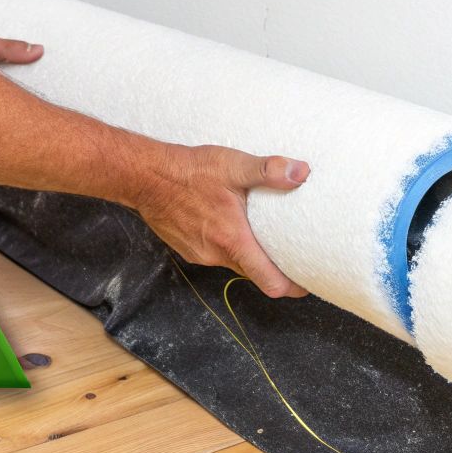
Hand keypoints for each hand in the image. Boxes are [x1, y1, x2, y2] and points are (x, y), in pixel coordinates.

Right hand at [132, 145, 310, 298]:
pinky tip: (227, 223)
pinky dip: (227, 245)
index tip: (306, 283)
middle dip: (272, 267)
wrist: (145, 177)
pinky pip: (216, 254)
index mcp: (232, 239)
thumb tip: (302, 172)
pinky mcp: (188, 250)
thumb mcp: (232, 165)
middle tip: (290, 253)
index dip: (292, 287)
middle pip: (254, 273)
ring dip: (247, 252)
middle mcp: (216, 254)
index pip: (270, 281)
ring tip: (259, 232)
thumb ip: (268, 170)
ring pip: (234, 262)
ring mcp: (200, 255)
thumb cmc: (188, 171)